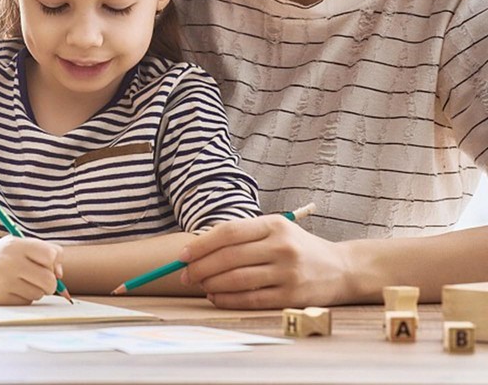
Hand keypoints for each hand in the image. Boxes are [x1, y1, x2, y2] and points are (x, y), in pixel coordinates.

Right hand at [0, 236, 62, 304]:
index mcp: (17, 245)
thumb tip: (60, 275)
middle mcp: (10, 262)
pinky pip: (26, 302)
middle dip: (51, 283)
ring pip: (38, 294)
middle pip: (49, 280)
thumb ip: (45, 252)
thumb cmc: (6, 254)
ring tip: (24, 281)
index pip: (50, 255)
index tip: (46, 263)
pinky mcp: (0, 298)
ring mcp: (3, 282)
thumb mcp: (22, 244)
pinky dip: (26, 297)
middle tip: (43, 280)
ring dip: (37, 290)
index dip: (53, 262)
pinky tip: (14, 288)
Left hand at [179, 215, 351, 308]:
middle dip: (200, 267)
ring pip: (237, 279)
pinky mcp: (291, 296)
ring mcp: (287, 272)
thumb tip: (200, 248)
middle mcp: (281, 247)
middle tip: (185, 274)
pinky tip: (216, 298)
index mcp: (273, 224)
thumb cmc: (298, 247)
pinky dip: (228, 300)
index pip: (228, 232)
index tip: (182, 255)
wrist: (342, 268)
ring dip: (211, 284)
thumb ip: (243, 235)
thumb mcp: (276, 230)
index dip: (201, 244)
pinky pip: (251, 299)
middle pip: (229, 257)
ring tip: (199, 285)